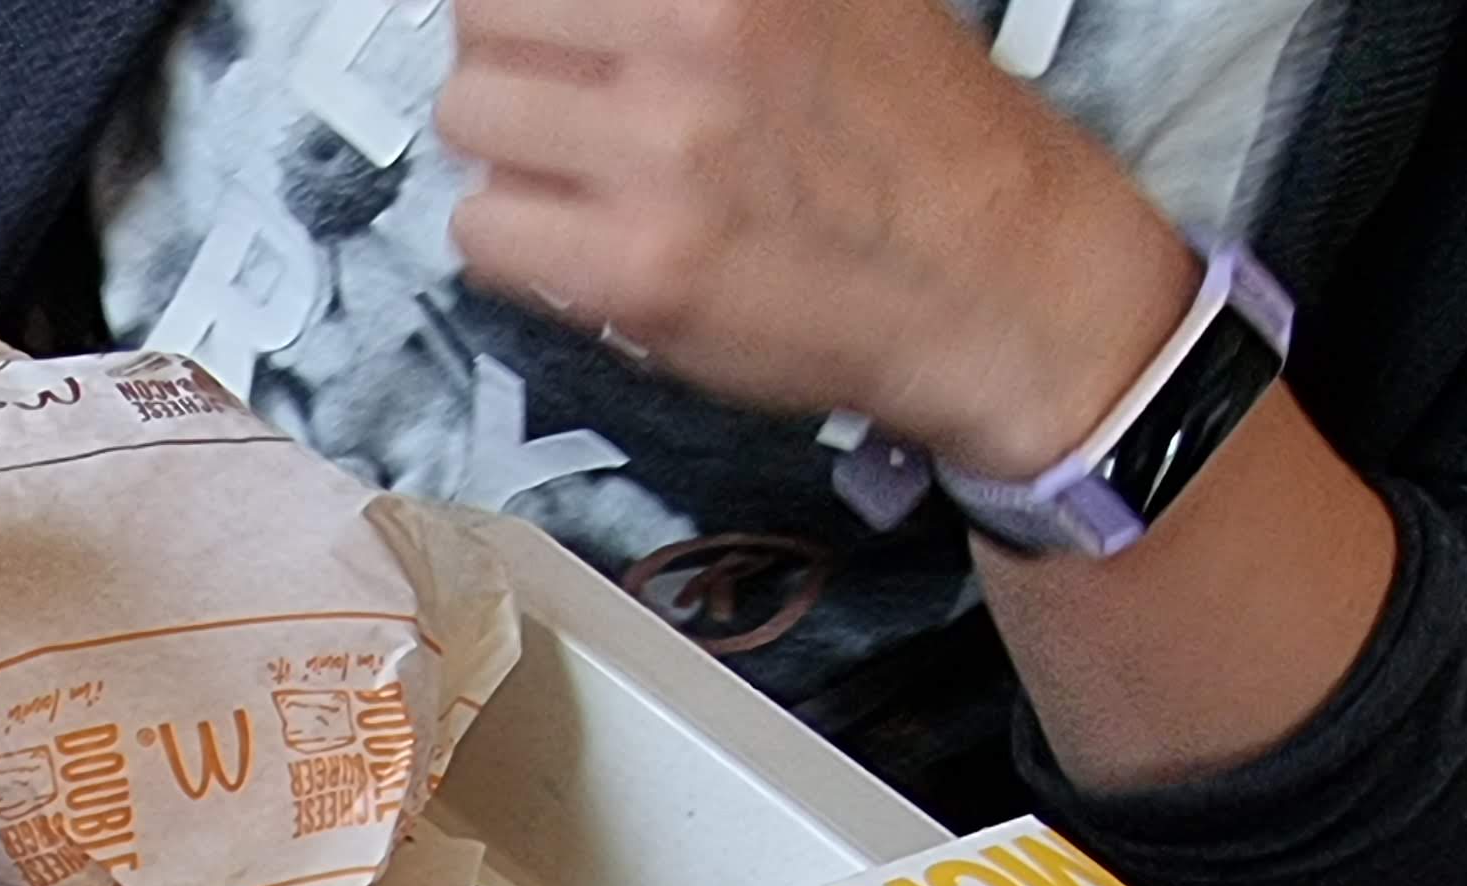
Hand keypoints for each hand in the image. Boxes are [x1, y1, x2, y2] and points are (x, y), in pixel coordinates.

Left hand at [438, 0, 1200, 479]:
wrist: (995, 276)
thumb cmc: (919, 136)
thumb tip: (583, 1)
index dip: (535, 0)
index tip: (548, 25)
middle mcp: (692, 37)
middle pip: (482, 16)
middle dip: (512, 56)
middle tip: (562, 94)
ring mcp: (659, 155)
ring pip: (470, 119)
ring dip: (508, 147)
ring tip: (578, 169)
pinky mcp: (636, 270)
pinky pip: (482, 230)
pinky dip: (514, 238)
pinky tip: (578, 239)